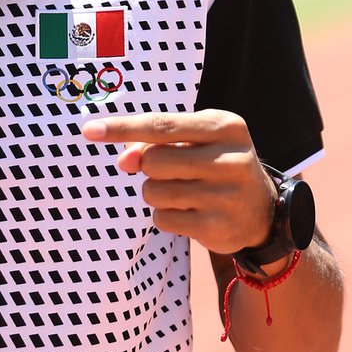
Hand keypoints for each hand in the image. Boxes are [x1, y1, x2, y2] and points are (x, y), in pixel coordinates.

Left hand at [81, 108, 276, 257]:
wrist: (262, 211)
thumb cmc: (216, 166)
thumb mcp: (194, 144)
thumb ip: (154, 145)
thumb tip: (123, 161)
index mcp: (225, 126)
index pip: (162, 125)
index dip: (122, 127)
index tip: (89, 130)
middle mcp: (230, 158)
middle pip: (153, 161)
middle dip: (149, 168)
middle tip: (172, 172)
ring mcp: (226, 195)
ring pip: (154, 191)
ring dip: (155, 193)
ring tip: (183, 192)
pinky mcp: (218, 226)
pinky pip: (163, 219)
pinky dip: (166, 216)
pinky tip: (190, 212)